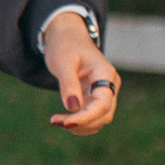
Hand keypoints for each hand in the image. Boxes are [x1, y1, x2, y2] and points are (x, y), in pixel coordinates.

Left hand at [42, 13, 120, 134]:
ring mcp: (104, 93)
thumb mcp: (63, 62)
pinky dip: (80, 123)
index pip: (103, 103)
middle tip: (54, 121)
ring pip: (100, 119)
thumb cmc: (65, 46)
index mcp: (105, 74)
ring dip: (80, 126)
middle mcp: (109, 85)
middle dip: (81, 123)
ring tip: (56, 121)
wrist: (67, 38)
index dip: (87, 117)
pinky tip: (63, 121)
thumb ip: (68, 84)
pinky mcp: (95, 98)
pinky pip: (92, 117)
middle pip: (104, 114)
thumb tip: (72, 108)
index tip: (67, 122)